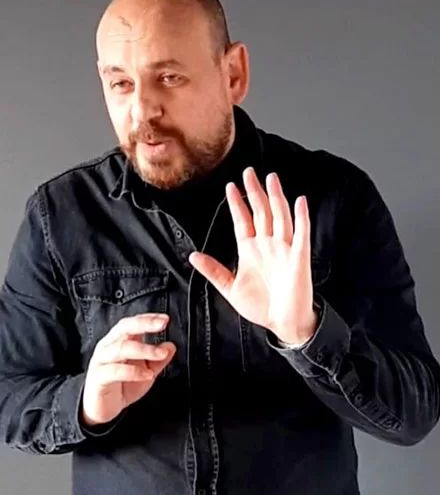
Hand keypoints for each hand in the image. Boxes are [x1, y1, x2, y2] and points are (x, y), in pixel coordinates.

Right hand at [81, 314, 175, 425]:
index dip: (148, 319)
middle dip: (144, 324)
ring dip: (144, 349)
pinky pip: (115, 371)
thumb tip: (171, 346)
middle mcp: (108, 346)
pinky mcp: (98, 377)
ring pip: (121, 348)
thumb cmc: (121, 385)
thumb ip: (158, 360)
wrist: (101, 408)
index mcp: (118, 341)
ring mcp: (101, 361)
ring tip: (161, 354)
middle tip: (162, 326)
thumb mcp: (145, 371)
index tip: (165, 319)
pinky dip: (133, 372)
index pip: (132, 323)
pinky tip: (147, 374)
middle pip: (124, 328)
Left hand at [188, 167, 317, 345]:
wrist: (283, 323)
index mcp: (249, 250)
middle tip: (248, 172)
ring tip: (271, 178)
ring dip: (276, 197)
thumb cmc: (260, 306)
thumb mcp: (230, 288)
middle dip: (254, 192)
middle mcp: (267, 245)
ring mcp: (283, 248)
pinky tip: (300, 201)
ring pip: (280, 216)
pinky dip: (302, 217)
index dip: (236, 204)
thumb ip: (213, 271)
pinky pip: (301, 233)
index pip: (242, 221)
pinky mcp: (299, 257)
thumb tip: (193, 256)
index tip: (230, 187)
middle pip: (260, 212)